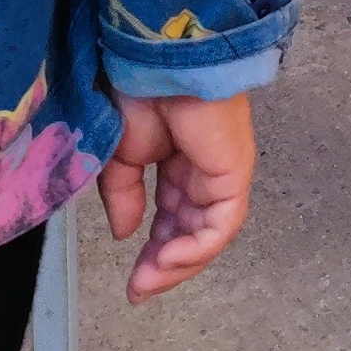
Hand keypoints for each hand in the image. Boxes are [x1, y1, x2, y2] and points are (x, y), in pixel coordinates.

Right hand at [99, 91, 254, 300]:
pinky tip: (167, 260)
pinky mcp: (233, 172)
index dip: (153, 249)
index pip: (172, 216)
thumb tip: (125, 233)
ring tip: (148, 280)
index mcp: (178, 160)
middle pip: (192, 230)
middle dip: (165, 264)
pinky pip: (221, 225)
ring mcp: (221, 171)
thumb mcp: (117, 154)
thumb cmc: (135, 91)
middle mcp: (203, 169)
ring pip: (209, 234)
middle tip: (139, 289)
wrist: (152, 61)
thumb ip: (123, 195)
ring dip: (178, 264)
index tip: (132, 279)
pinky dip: (196, 249)